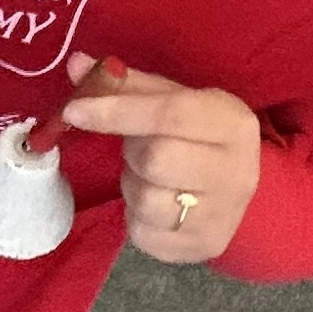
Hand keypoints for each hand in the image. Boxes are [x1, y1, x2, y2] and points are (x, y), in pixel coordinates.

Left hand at [59, 52, 259, 267]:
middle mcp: (238, 171)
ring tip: (146, 176)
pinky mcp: (203, 247)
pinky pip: (143, 234)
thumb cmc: (198, 137)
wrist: (238, 190)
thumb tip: (76, 64)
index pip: (170, 113)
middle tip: (135, 146)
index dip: (117, 111)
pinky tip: (151, 202)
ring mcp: (224, 216)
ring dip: (131, 186)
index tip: (74, 111)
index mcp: (233, 123)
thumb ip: (126, 84)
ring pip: (147, 201)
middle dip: (130, 151)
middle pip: (156, 159)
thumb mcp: (174, 100)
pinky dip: (134, 216)